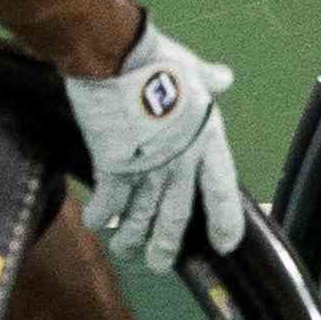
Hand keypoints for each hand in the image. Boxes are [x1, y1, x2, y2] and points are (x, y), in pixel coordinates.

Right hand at [64, 17, 247, 272]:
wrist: (116, 55)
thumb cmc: (157, 58)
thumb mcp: (192, 68)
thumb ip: (208, 79)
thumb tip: (223, 76)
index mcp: (206, 140)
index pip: (223, 192)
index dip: (225, 223)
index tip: (225, 245)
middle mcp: (180, 162)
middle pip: (176, 218)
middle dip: (167, 247)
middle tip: (160, 264)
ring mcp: (146, 169)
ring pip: (140, 219)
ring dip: (131, 239)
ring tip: (126, 251)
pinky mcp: (112, 167)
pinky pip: (108, 203)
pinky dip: (100, 216)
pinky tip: (95, 222)